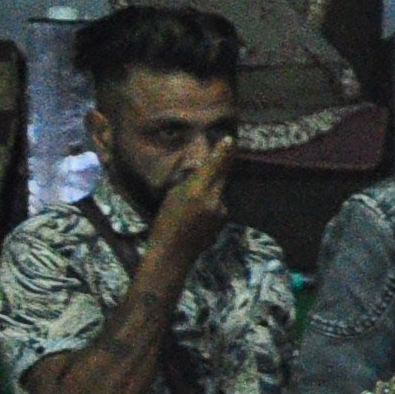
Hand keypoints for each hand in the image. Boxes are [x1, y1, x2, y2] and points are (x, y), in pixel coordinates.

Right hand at [146, 141, 233, 260]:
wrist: (174, 253)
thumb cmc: (165, 223)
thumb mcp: (172, 197)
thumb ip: (189, 184)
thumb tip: (201, 172)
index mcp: (196, 192)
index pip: (212, 167)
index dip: (221, 153)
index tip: (230, 140)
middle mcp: (213, 200)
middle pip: (222, 176)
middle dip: (224, 163)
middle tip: (228, 147)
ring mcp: (221, 211)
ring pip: (219, 191)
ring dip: (212, 188)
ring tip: (194, 200)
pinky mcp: (224, 220)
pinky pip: (219, 204)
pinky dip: (212, 203)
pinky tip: (199, 214)